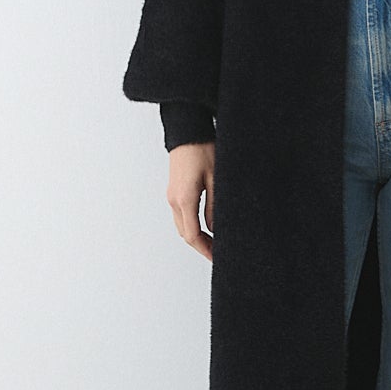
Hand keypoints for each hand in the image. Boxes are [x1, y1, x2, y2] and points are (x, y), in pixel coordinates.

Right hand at [166, 141, 214, 260]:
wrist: (188, 131)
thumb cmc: (203, 150)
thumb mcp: (216, 179)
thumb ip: (215, 207)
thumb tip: (216, 229)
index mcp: (184, 199)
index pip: (193, 235)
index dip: (205, 250)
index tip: (217, 258)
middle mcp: (174, 200)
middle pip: (185, 234)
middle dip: (201, 246)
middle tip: (218, 254)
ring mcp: (172, 195)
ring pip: (182, 225)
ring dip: (196, 236)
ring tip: (214, 242)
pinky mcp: (174, 190)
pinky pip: (181, 215)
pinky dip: (192, 225)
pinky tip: (205, 226)